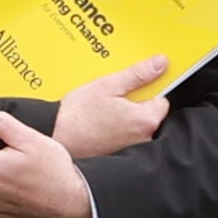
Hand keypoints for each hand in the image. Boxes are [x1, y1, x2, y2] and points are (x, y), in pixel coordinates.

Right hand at [48, 56, 172, 163]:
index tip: (133, 84)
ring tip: (101, 108)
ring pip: (135, 123)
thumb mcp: (108, 86)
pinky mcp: (119, 154)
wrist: (55, 138)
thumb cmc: (78, 116)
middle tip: (112, 95)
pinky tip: (98, 120)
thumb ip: (138, 74)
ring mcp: (131, 148)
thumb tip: (160, 64)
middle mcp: (143, 137)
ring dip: (124, 113)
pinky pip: (124, 134)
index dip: (148, 88)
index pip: (162, 99)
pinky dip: (115, 126)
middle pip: (149, 112)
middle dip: (134, 101)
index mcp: (145, 120)